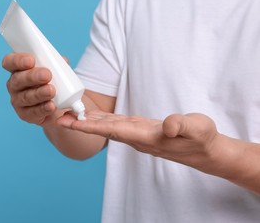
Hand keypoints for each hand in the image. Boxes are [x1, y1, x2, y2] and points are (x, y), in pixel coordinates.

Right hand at [2, 52, 56, 125]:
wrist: (60, 105)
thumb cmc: (53, 81)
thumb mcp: (56, 69)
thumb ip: (58, 64)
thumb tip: (63, 61)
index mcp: (18, 69)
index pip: (9, 62)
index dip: (18, 60)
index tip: (31, 60)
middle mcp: (14, 85)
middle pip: (17, 80)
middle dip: (32, 77)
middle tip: (47, 75)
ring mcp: (18, 101)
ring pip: (25, 97)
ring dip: (39, 93)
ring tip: (51, 91)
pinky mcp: (26, 115)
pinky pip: (33, 112)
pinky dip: (43, 108)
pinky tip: (50, 105)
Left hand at [57, 110, 219, 169]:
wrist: (205, 150)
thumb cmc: (201, 138)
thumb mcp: (197, 128)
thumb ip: (182, 126)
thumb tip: (168, 125)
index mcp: (145, 136)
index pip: (113, 130)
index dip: (91, 125)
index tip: (72, 122)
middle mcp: (136, 137)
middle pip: (102, 128)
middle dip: (80, 123)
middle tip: (57, 115)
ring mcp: (136, 134)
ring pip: (106, 125)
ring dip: (87, 120)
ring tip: (68, 113)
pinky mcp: (140, 129)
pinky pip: (115, 123)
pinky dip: (101, 118)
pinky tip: (92, 113)